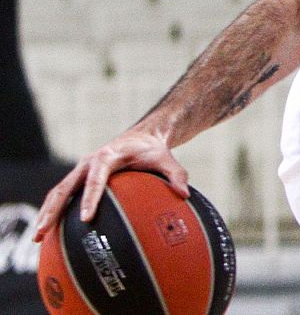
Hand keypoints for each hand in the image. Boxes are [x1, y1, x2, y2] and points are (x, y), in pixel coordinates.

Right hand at [33, 129, 188, 241]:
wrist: (141, 137)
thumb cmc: (153, 151)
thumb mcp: (167, 160)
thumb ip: (176, 175)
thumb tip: (184, 194)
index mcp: (108, 157)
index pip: (96, 179)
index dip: (90, 198)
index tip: (86, 219)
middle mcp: (88, 163)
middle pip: (65, 187)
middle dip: (53, 210)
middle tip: (43, 232)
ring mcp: (81, 170)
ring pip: (58, 192)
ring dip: (47, 213)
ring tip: (37, 238)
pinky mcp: (79, 178)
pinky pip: (62, 195)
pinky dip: (53, 211)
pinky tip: (49, 233)